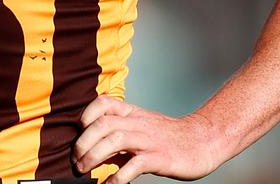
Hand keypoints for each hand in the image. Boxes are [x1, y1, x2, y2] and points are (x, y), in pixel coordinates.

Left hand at [72, 96, 216, 183]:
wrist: (203, 141)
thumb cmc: (168, 138)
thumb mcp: (141, 128)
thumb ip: (118, 136)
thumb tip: (91, 151)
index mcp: (132, 114)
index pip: (103, 103)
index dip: (86, 115)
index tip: (78, 132)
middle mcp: (138, 124)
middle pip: (102, 124)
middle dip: (83, 143)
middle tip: (75, 161)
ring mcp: (149, 140)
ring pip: (114, 140)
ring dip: (93, 156)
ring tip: (83, 170)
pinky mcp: (159, 158)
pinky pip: (134, 165)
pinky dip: (117, 177)